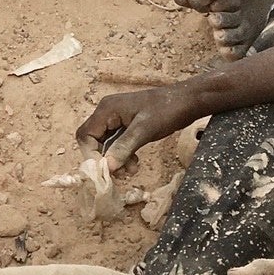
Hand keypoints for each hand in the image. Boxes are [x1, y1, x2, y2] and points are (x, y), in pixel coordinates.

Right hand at [77, 83, 201, 169]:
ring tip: (131, 170)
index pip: (85, 135)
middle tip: (119, 174)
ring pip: (106, 144)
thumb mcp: (144, 130)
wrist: (187, 100)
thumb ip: (123, 147)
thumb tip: (107, 167)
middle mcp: (107, 113)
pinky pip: (117, 143)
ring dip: (115, 159)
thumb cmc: (166, 110)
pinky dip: (123, 155)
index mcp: (107, 110)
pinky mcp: (127, 125)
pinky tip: (134, 163)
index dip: (90, 155)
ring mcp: (117, 118)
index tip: (104, 170)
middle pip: (93, 141)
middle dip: (105, 159)